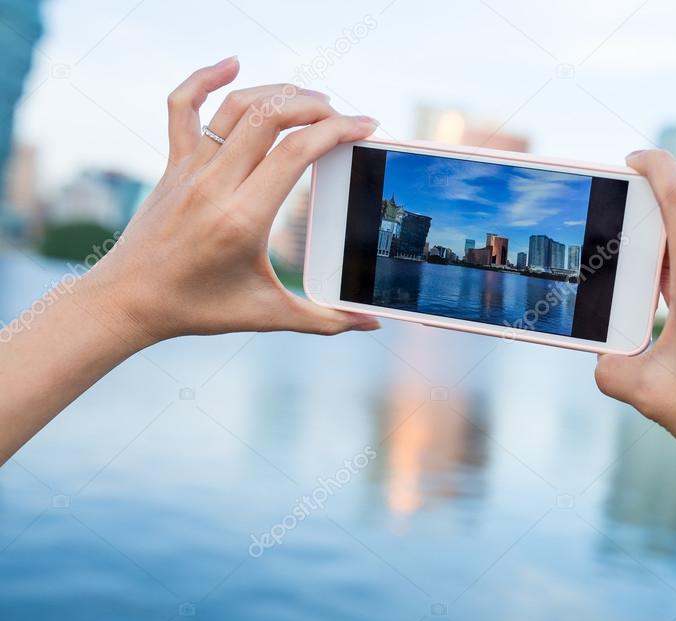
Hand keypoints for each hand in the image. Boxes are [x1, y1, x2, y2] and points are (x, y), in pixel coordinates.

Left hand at [82, 56, 380, 347]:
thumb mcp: (267, 316)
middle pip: (270, 117)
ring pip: (235, 106)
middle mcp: (214, 185)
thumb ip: (324, 320)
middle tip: (344, 116)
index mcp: (242, 219)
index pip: (295, 153)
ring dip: (278, 93)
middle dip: (315, 106)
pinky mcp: (173, 165)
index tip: (365, 127)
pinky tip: (232, 64)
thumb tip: (372, 325)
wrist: (128, 301)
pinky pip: (184, 107)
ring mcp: (189, 170)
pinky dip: (205, 79)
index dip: (337, 131)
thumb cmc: (197, 309)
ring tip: (311, 100)